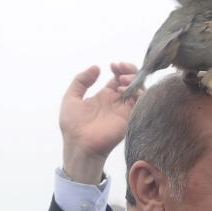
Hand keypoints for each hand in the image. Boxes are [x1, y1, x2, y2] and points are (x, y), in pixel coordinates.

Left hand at [60, 63, 139, 184]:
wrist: (79, 145)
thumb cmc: (73, 125)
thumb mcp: (71, 97)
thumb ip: (81, 80)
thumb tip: (97, 67)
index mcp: (104, 96)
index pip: (119, 78)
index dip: (120, 68)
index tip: (113, 66)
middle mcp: (116, 101)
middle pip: (132, 81)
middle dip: (129, 70)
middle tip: (119, 69)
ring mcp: (123, 109)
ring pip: (139, 89)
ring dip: (133, 79)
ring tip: (121, 79)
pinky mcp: (129, 117)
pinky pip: (140, 101)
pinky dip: (136, 91)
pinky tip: (122, 89)